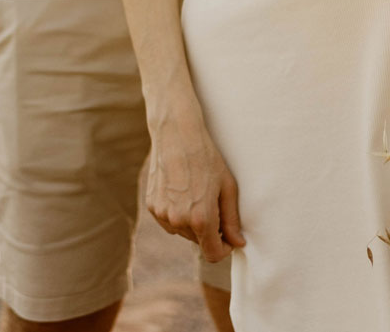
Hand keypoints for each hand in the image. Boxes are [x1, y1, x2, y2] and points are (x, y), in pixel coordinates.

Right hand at [145, 102, 246, 261]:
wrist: (176, 135)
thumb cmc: (207, 158)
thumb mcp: (227, 188)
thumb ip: (232, 220)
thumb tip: (238, 243)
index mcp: (201, 219)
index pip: (212, 254)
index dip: (224, 249)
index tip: (228, 237)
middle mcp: (178, 221)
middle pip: (198, 242)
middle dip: (209, 230)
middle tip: (214, 204)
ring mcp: (162, 214)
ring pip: (182, 232)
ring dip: (192, 223)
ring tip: (197, 194)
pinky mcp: (151, 206)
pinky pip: (169, 221)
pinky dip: (177, 214)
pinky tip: (182, 192)